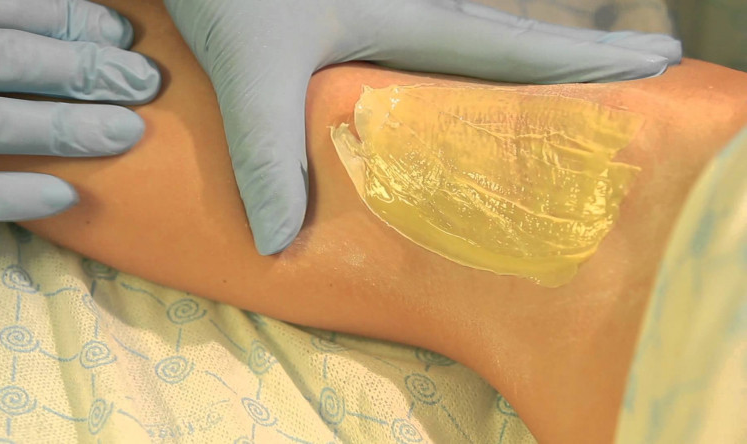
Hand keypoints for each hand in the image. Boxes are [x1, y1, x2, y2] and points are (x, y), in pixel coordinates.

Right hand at [0, 0, 160, 220]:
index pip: (2, 11)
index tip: (122, 32)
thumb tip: (71, 36)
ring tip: (128, 132)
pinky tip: (65, 196)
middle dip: (82, 67)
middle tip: (146, 81)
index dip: (64, 17)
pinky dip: (9, 195)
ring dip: (62, 125)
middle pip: (6, 57)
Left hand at [164, 0, 680, 254]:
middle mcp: (409, 11)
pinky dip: (455, 74)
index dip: (583, 64)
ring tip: (564, 95)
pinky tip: (448, 96)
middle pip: (508, 44)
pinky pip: (423, 51)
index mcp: (408, 17)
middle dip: (575, 63)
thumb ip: (268, 153)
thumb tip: (283, 244)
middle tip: (643, 76)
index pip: (514, 49)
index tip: (656, 66)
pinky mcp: (354, 14)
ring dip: (520, 68)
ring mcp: (385, 10)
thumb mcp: (253, 68)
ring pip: (468, 46)